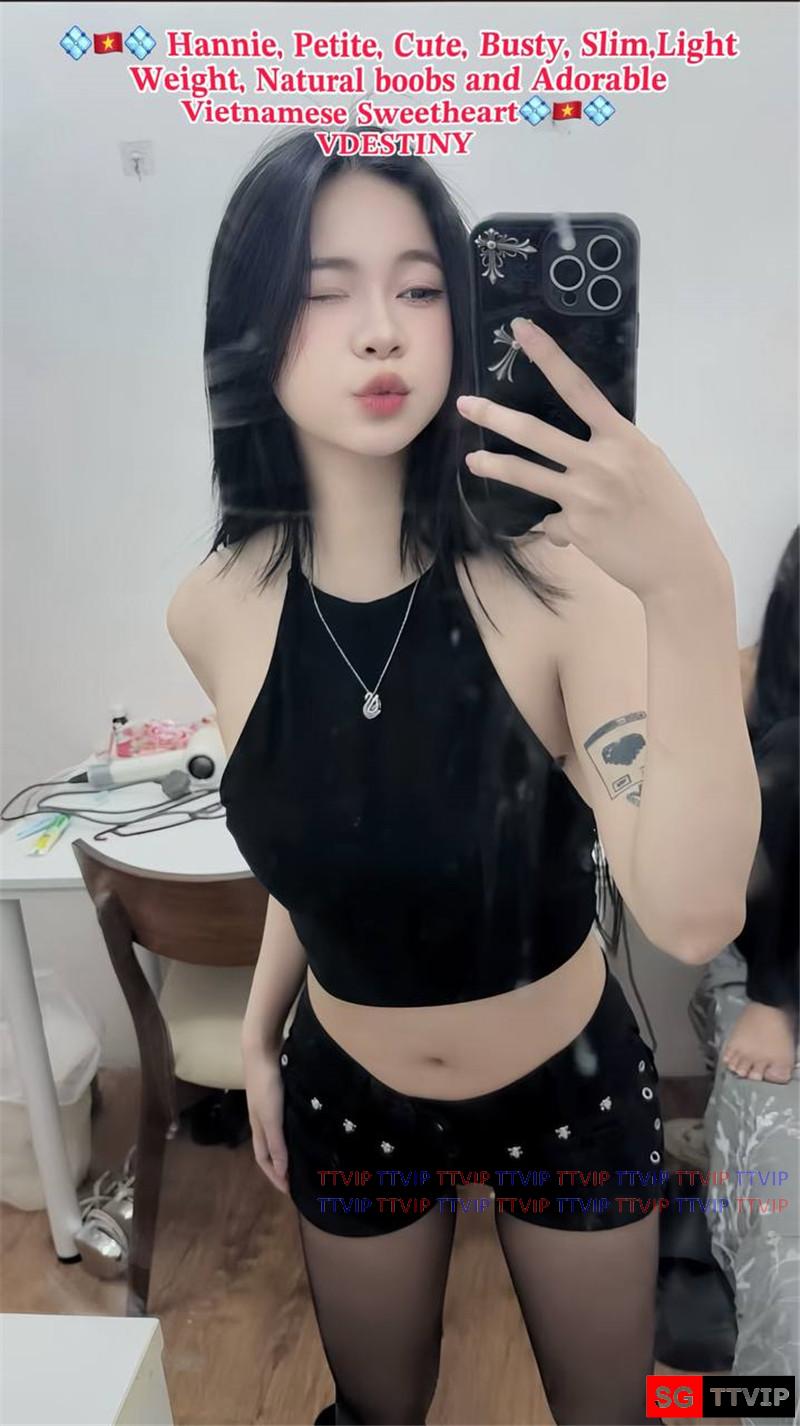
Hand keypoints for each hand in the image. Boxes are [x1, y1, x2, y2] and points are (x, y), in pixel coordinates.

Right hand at [242, 1044, 289, 1193]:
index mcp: (258, 1128)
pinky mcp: (278, 1094)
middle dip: (280, 1167)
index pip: (264, 1160)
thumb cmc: (266, 1086)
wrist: (262, 1051)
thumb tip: (281, 1173)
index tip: (290, 1191)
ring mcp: (269, 1107)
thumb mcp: (271, 1117)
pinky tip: (304, 1128)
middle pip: (270, 1150)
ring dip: (287, 1149)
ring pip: (277, 1135)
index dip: (275, 1176)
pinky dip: (292, 1131)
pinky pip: (285, 1121)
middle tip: (298, 1178)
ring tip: (304, 1157)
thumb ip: (275, 1143)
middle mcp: (262, 1121)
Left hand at [456, 317, 723, 600]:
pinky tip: (585, 535)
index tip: (522, 330)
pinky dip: (560, 525)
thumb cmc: (670, 511)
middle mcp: (599, 462)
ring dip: (495, 465)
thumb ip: (616, 449)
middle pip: (534, 432)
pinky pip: (551, 520)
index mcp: (623, 438)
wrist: (679, 564)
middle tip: (465, 404)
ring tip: (474, 460)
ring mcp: (583, 496)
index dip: (548, 356)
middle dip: (494, 416)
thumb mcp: (650, 465)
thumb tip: (585, 451)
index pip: (578, 387)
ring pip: (526, 474)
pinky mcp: (574, 528)